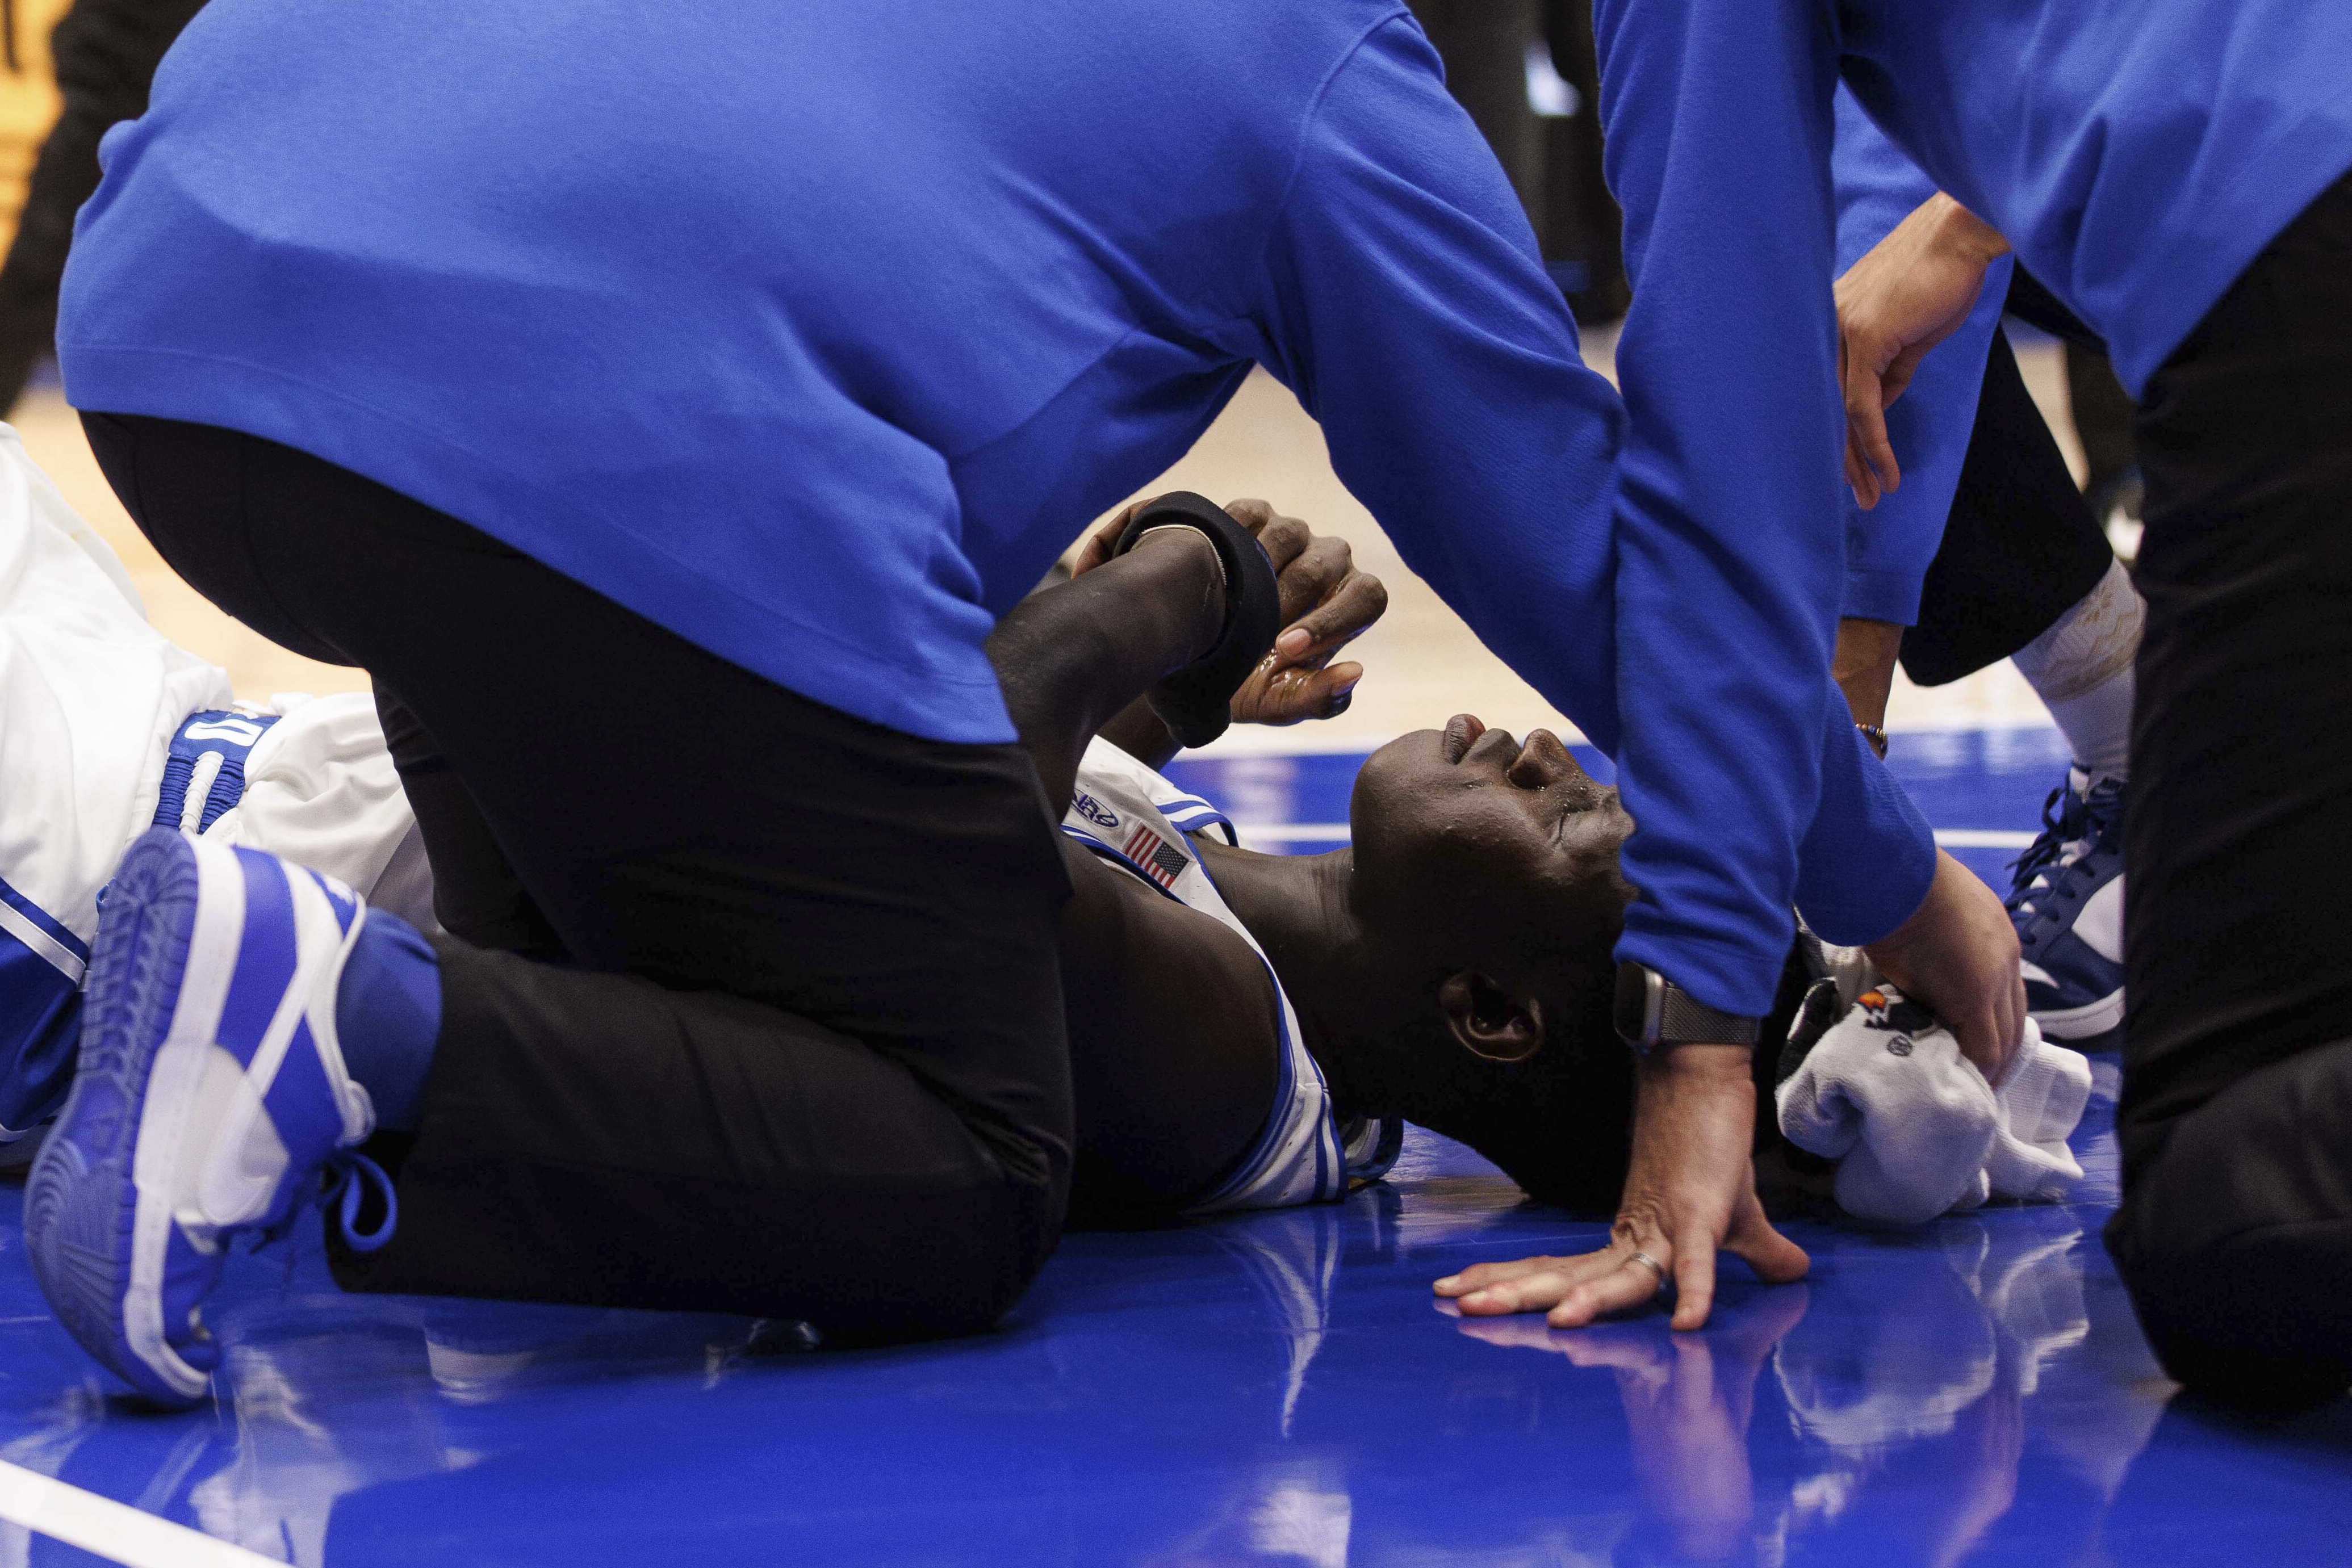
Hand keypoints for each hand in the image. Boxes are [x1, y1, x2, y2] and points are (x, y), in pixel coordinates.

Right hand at [1076, 497, 1385, 723]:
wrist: (1191, 657)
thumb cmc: (1245, 683)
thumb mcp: (1277, 703)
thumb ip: (1319, 700)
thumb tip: (1354, 672)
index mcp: (1348, 606)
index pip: (1366, 597)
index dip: (1330, 621)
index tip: (1284, 649)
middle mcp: (1328, 562)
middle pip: (1323, 566)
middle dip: (1284, 604)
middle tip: (1248, 634)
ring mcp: (1293, 534)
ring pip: (1289, 534)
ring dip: (1257, 570)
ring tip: (1226, 603)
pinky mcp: (1255, 514)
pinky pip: (1251, 513)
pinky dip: (1231, 536)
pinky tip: (1209, 567)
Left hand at [1435, 1044, 1808, 1330]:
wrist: (1705, 1079)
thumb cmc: (1712, 1149)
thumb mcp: (1734, 1220)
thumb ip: (1754, 1255)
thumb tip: (1793, 1273)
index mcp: (1630, 1241)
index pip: (1560, 1271)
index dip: (1514, 1284)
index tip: (1460, 1295)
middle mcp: (1637, 1236)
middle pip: (1568, 1274)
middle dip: (1514, 1292)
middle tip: (1454, 1303)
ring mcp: (1666, 1226)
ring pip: (1620, 1274)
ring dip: (1589, 1298)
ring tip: (1558, 1325)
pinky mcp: (1702, 1213)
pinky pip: (1697, 1261)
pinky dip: (1696, 1290)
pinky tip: (1687, 1324)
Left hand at [1836, 193, 2009, 507]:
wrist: (1960, 235)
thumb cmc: (1941, 276)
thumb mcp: (1911, 334)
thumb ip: (1891, 368)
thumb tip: (1880, 405)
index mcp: (1829, 322)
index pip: (1825, 390)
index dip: (1838, 434)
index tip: (1852, 470)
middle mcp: (1824, 325)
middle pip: (1823, 405)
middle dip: (1841, 458)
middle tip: (1858, 497)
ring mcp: (1841, 329)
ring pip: (1838, 411)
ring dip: (1857, 460)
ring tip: (1873, 495)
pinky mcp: (1864, 335)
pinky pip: (1863, 404)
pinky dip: (1874, 440)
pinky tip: (1884, 469)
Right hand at [1864, 848, 2025, 1085]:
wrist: (1893, 876)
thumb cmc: (1896, 887)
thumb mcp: (1926, 913)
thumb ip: (1932, 942)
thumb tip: (1911, 965)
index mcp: (1997, 936)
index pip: (2008, 994)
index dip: (1996, 1025)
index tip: (1979, 1048)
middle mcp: (2006, 960)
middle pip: (2015, 1021)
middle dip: (2000, 1053)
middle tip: (1978, 1078)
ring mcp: (1994, 979)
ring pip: (2005, 1039)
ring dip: (1989, 1066)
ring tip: (1967, 1088)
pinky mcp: (1973, 998)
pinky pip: (1983, 1046)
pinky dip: (1975, 1067)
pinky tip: (1958, 1079)